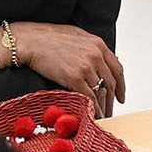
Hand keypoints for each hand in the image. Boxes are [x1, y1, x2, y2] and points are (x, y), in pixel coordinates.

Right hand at [10, 22, 125, 116]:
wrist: (31, 40)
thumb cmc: (48, 37)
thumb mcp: (77, 35)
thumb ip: (91, 47)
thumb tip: (101, 59)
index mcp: (98, 44)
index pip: (117, 68)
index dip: (121, 85)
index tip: (120, 95)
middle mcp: (95, 55)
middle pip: (111, 83)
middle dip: (112, 99)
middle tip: (111, 109)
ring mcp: (86, 67)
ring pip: (101, 92)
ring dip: (103, 106)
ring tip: (102, 115)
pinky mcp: (74, 77)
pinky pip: (89, 97)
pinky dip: (92, 108)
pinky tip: (91, 114)